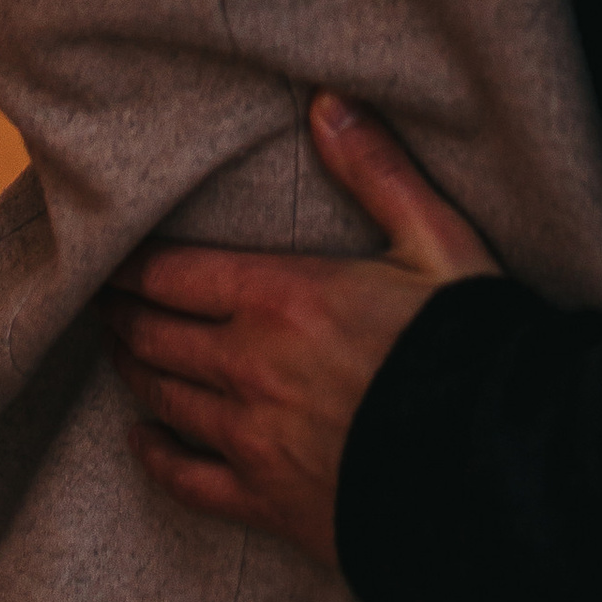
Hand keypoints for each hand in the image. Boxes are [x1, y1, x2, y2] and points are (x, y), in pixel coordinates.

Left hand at [103, 92, 497, 569]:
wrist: (498, 464)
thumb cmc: (471, 343)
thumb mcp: (436, 240)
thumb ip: (375, 170)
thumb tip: (326, 100)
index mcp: (284, 297)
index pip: (174, 275)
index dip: (131, 266)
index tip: (108, 258)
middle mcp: (251, 367)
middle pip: (156, 336)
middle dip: (123, 315)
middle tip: (103, 300)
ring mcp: (254, 439)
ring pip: (164, 398)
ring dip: (134, 369)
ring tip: (121, 348)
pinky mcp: (268, 501)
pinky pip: (187, 480)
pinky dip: (154, 456)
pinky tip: (142, 440)